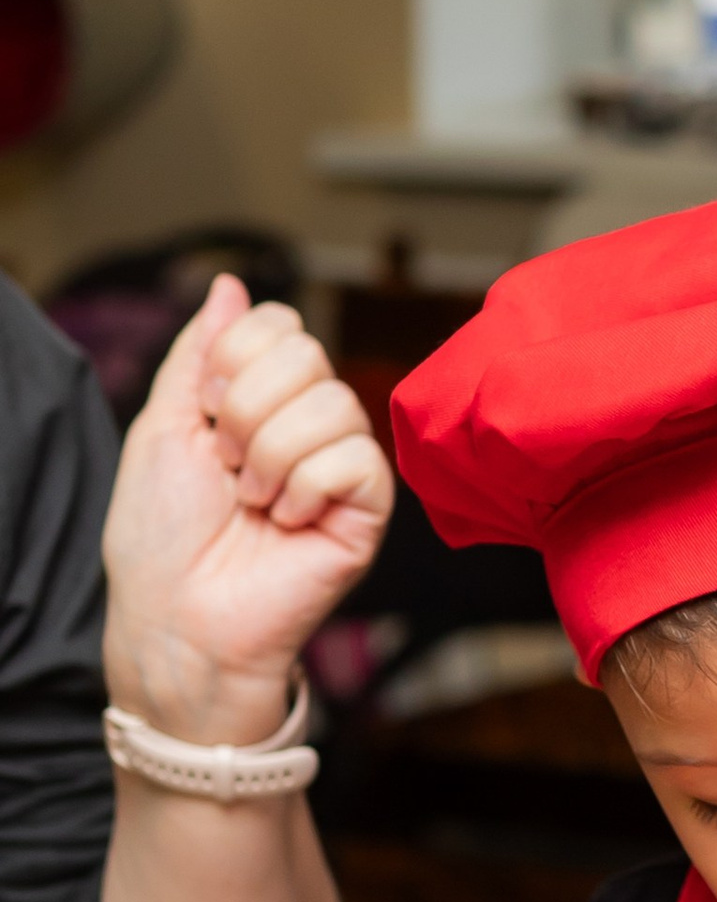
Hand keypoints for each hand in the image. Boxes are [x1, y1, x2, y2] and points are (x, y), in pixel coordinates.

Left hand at [102, 276, 392, 743]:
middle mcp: (309, 425)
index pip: (279, 325)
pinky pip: (356, 459)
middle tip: (229, 468)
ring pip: (331, 404)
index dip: (233, 360)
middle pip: (306, 352)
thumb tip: (231, 284)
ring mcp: (343, 467)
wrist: (180, 617)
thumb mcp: (162, 423)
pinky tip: (289, 524)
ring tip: (255, 504)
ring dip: (271, 457)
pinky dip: (306, 489)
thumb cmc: (163, 536)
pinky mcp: (370, 510)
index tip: (204, 418)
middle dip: (245, 409)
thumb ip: (199, 351)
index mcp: (261, 399)